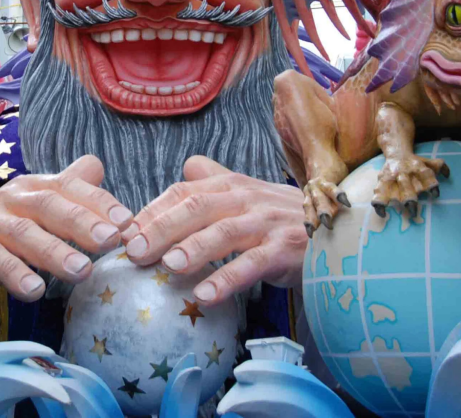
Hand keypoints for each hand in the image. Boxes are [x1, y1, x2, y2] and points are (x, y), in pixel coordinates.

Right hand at [0, 155, 134, 301]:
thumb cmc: (7, 228)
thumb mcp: (38, 208)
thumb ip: (69, 189)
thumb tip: (97, 165)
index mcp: (34, 187)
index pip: (69, 186)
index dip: (98, 201)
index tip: (126, 222)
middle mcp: (12, 198)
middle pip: (49, 205)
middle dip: (81, 222)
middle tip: (110, 241)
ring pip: (23, 233)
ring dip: (53, 252)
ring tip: (82, 271)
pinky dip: (14, 274)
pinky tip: (35, 292)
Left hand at [125, 156, 306, 305]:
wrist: (337, 230)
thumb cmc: (281, 217)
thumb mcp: (248, 194)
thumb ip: (215, 180)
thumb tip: (187, 165)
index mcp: (229, 184)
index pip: (182, 191)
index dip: (151, 210)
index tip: (124, 233)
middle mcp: (245, 198)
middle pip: (196, 207)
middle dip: (161, 228)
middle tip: (134, 251)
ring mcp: (266, 223)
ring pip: (224, 232)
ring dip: (193, 249)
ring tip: (168, 267)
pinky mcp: (284, 250)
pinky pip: (252, 265)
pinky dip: (226, 279)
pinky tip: (203, 296)